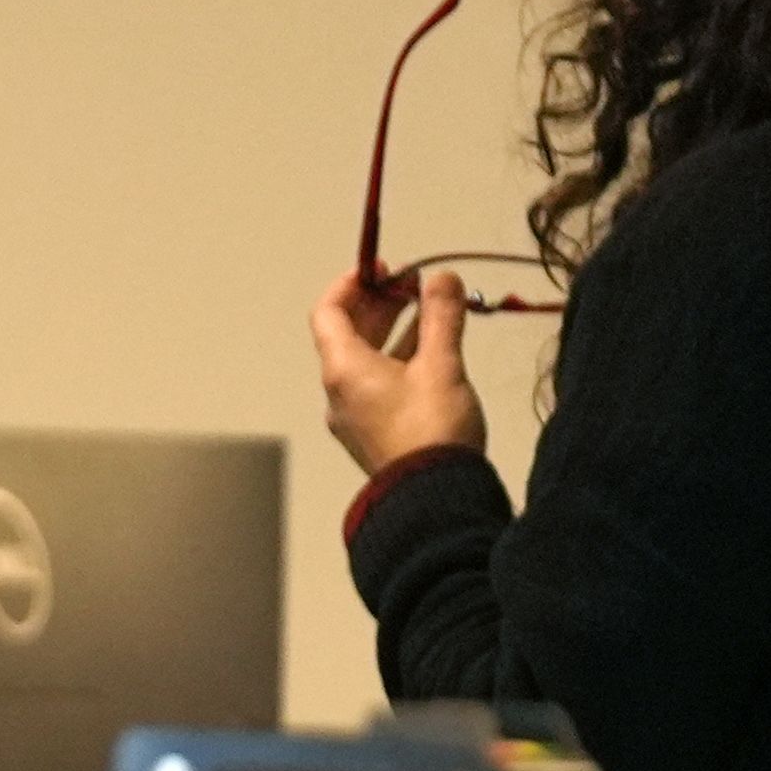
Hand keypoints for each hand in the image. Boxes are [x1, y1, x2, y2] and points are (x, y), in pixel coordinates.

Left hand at [310, 262, 486, 475]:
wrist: (434, 500)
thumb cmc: (431, 434)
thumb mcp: (441, 365)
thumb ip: (441, 316)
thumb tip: (441, 279)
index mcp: (343, 370)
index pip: (329, 312)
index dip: (353, 283)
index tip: (384, 270)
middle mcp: (340, 393)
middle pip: (349, 333)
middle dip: (382, 303)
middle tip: (416, 285)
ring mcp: (355, 416)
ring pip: (367, 359)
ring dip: (395, 330)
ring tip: (432, 312)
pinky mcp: (375, 433)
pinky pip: (379, 384)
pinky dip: (400, 359)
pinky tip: (433, 352)